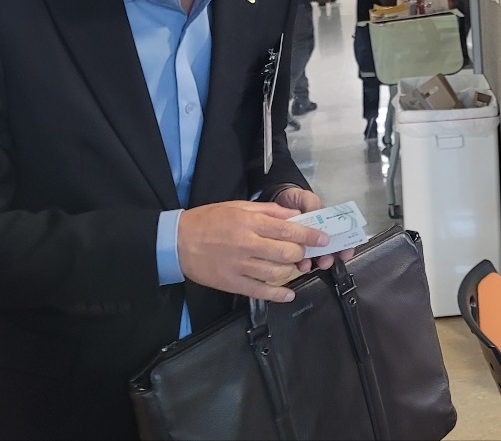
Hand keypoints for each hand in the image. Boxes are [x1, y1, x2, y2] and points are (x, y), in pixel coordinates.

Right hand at [177, 200, 327, 302]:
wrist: (177, 242)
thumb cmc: (209, 220)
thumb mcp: (238, 206)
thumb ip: (268, 211)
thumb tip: (293, 215)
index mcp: (250, 222)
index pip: (288, 229)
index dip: (310, 235)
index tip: (323, 239)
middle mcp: (247, 244)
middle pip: (286, 252)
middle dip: (300, 252)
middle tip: (302, 251)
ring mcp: (240, 265)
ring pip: (277, 273)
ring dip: (291, 271)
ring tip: (293, 267)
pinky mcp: (233, 283)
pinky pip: (260, 291)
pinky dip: (278, 294)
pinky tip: (289, 293)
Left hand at [275, 187, 355, 270]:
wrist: (277, 201)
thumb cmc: (295, 199)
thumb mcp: (305, 198)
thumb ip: (312, 205)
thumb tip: (316, 214)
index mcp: (327, 224)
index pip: (341, 237)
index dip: (346, 247)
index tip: (345, 254)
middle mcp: (319, 236)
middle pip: (330, 251)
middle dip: (330, 258)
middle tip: (326, 261)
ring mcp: (307, 244)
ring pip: (316, 258)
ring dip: (315, 263)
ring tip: (311, 264)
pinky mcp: (294, 250)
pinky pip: (300, 260)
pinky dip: (302, 264)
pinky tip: (300, 264)